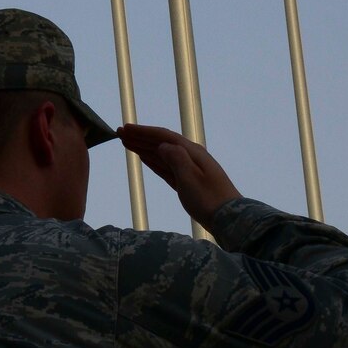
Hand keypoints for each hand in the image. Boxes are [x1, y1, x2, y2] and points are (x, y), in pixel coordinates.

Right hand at [118, 125, 239, 224]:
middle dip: (140, 137)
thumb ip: (176, 159)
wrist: (228, 218)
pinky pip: (166, 166)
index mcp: (191, 152)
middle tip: (119, 133)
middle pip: (161, 143)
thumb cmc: (209, 199)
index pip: (163, 137)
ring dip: (144, 147)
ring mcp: (189, 169)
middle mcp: (190, 156)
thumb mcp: (190, 178)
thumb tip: (163, 146)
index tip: (124, 128)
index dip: (143, 132)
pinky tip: (145, 157)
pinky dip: (154, 160)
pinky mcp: (187, 181)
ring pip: (162, 154)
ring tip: (127, 143)